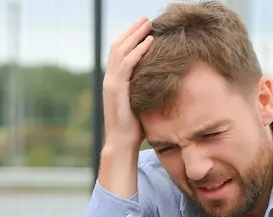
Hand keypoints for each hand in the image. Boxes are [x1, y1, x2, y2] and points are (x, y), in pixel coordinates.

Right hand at [102, 16, 153, 151]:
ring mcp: (111, 83)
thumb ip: (145, 89)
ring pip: (121, 50)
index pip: (119, 52)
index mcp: (114, 81)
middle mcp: (110, 79)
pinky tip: (150, 41)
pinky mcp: (116, 89)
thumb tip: (162, 82)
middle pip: (118, 46)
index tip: (144, 27)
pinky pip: (128, 64)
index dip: (130, 37)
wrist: (121, 143)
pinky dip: (138, 50)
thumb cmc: (134, 127)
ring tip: (148, 23)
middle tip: (146, 18)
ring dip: (135, 35)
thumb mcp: (140, 102)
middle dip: (132, 30)